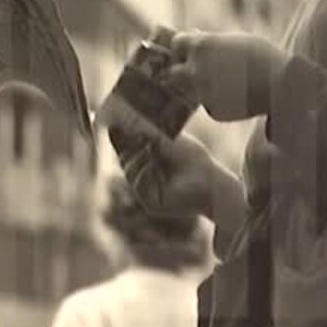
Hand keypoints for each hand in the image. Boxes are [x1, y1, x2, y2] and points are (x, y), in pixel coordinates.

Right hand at [108, 122, 224, 221]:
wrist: (210, 181)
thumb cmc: (194, 159)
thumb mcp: (166, 141)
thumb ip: (144, 132)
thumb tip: (118, 122)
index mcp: (149, 162)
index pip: (128, 150)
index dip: (122, 139)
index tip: (116, 126)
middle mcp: (147, 177)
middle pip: (125, 160)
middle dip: (127, 147)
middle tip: (133, 136)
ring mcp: (148, 192)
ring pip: (130, 172)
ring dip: (137, 159)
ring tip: (147, 148)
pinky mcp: (151, 203)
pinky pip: (138, 186)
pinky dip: (144, 173)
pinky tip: (151, 165)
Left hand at [164, 30, 289, 121]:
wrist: (282, 84)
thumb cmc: (263, 56)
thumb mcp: (235, 39)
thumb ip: (211, 40)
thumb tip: (195, 36)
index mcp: (201, 46)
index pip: (176, 44)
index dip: (182, 47)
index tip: (187, 50)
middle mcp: (196, 70)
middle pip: (174, 73)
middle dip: (181, 71)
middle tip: (193, 71)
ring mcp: (202, 92)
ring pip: (190, 92)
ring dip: (198, 88)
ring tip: (223, 84)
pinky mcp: (214, 111)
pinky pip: (209, 105)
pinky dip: (216, 101)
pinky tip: (235, 96)